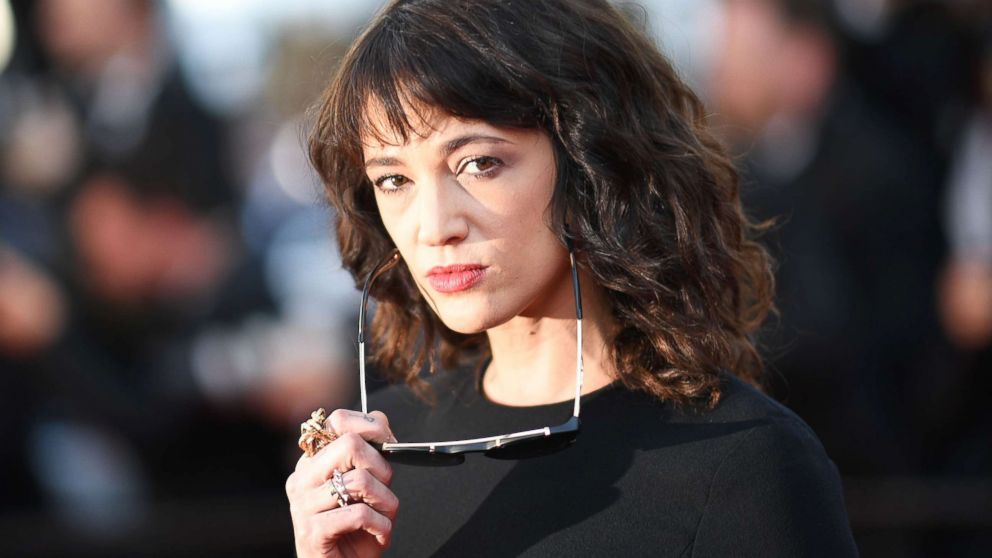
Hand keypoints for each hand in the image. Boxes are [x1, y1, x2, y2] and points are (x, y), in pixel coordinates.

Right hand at [286, 409, 398, 556]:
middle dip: (381, 467)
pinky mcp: (311, 531)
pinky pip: (359, 513)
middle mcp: (301, 479)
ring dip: (386, 502)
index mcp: (312, 463)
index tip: (389, 445)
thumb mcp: (368, 486)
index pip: (337, 421)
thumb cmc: (356, 532)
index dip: (371, 427)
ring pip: (359, 481)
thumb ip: (371, 452)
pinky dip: (381, 525)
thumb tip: (378, 418)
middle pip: (350, 444)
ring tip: (384, 518)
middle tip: (386, 489)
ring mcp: (302, 505)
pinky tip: (378, 534)